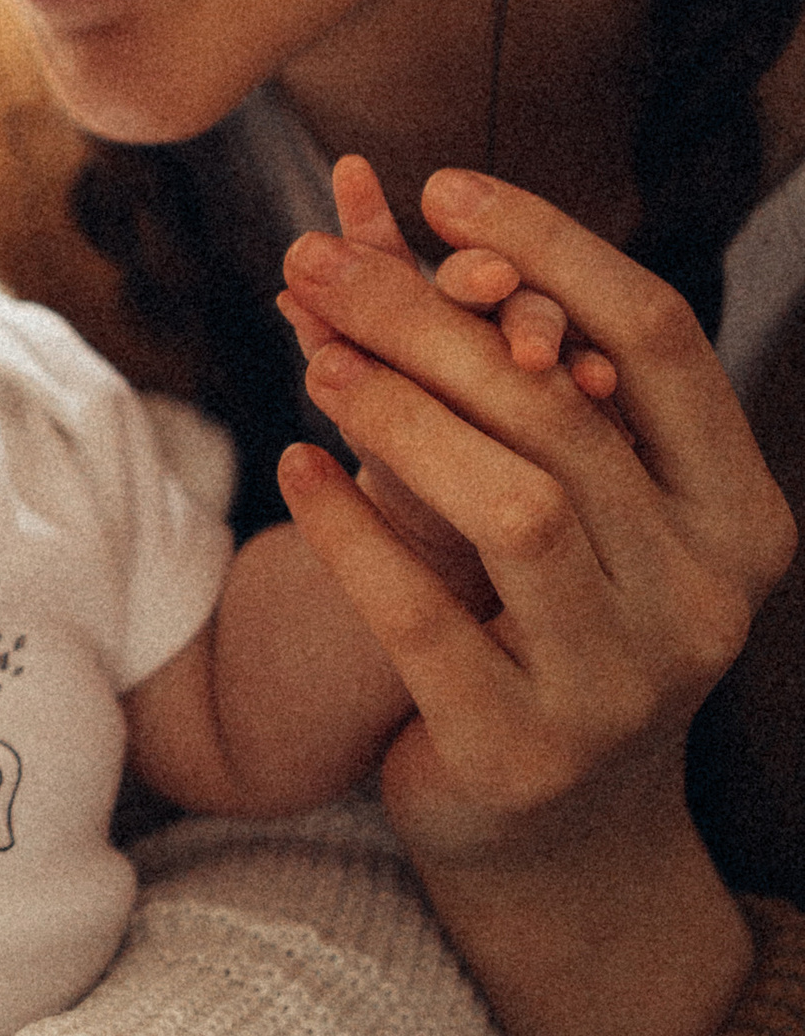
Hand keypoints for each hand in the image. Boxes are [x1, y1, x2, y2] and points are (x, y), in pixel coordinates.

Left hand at [273, 167, 789, 1035]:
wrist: (560, 847)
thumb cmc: (558, 634)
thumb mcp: (581, 517)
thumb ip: (534, 398)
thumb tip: (399, 232)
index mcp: (740, 517)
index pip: (661, 340)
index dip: (553, 250)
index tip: (442, 189)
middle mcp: (706, 598)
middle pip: (564, 413)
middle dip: (433, 323)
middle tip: (319, 260)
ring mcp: (624, 685)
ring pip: (514, 507)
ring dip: (399, 415)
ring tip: (311, 357)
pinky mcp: (521, 753)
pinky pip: (423, 620)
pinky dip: (353, 534)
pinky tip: (294, 469)